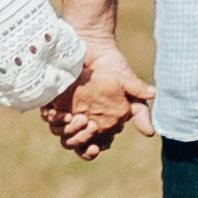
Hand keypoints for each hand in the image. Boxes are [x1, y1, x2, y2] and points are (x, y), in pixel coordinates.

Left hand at [45, 40, 146, 157]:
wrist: (95, 45)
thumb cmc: (113, 68)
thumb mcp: (129, 89)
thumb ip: (140, 111)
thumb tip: (150, 133)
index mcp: (97, 123)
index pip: (90, 147)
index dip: (90, 152)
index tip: (96, 147)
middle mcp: (79, 120)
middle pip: (74, 144)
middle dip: (80, 140)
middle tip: (91, 126)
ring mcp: (64, 110)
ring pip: (60, 134)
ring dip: (68, 132)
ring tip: (81, 119)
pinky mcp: (52, 98)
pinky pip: (47, 116)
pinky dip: (53, 118)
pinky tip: (63, 113)